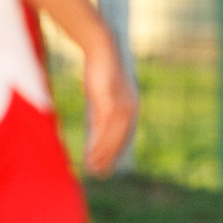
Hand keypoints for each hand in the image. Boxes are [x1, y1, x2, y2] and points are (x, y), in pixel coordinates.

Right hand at [81, 30, 137, 176]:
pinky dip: (98, 145)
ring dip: (102, 156)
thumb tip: (96, 132)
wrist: (101, 48)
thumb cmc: (100, 70)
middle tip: (100, 174)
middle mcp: (131, 109)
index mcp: (131, 107)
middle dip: (110, 159)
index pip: (125, 136)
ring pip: (112, 139)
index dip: (116, 152)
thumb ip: (101, 113)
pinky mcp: (110, 103)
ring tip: (92, 169)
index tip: (108, 166)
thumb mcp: (102, 95)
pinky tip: (90, 155)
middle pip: (120, 141)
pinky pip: (104, 130)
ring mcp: (122, 107)